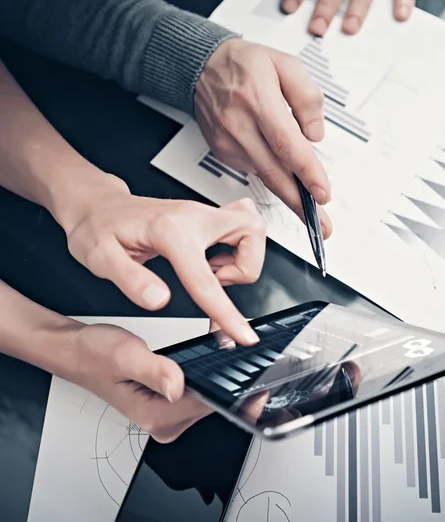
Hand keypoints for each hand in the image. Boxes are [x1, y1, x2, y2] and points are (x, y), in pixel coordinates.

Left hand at [62, 180, 264, 344]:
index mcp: (168, 231)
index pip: (205, 279)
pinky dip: (237, 248)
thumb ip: (131, 280)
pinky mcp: (204, 216)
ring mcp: (201, 213)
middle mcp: (192, 216)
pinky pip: (240, 227)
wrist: (97, 206)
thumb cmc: (98, 229)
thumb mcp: (100, 259)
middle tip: (215, 282)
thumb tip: (159, 300)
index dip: (227, 312)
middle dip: (245, 267)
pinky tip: (209, 261)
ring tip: (209, 272)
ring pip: (251, 228)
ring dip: (242, 258)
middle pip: (251, 232)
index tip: (243, 334)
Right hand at [71, 322, 268, 442]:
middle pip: (212, 404)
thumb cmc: (95, 354)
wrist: (78, 352)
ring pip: (206, 398)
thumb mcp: (125, 355)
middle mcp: (163, 422)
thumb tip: (178, 384)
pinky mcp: (167, 405)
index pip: (209, 406)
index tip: (254, 374)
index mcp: (156, 415)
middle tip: (240, 349)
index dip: (235, 389)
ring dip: (218, 376)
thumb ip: (155, 370)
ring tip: (225, 347)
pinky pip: (197, 393)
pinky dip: (206, 375)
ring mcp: (166, 415)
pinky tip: (210, 357)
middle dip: (229, 379)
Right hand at [194, 38, 332, 236]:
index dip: (307, 173)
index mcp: (258, 100)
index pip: (286, 144)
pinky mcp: (223, 153)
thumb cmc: (244, 64)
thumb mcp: (285, 64)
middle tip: (322, 227)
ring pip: (266, 175)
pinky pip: (254, 168)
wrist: (201, 67)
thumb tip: (316, 135)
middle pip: (275, 174)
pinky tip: (277, 159)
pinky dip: (271, 170)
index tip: (322, 194)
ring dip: (290, 190)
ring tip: (309, 199)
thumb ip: (307, 98)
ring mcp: (228, 143)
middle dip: (301, 205)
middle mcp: (240, 126)